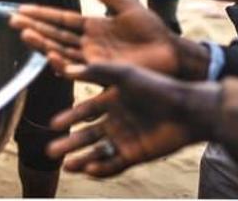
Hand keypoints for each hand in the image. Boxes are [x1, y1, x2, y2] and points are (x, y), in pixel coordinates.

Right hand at [10, 0, 201, 76]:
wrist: (170, 52)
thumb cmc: (152, 29)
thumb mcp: (126, 4)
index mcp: (92, 25)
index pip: (60, 20)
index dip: (41, 15)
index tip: (21, 9)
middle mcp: (88, 43)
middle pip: (54, 35)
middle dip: (33, 29)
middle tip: (11, 22)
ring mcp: (93, 59)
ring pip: (61, 51)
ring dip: (42, 44)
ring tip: (24, 35)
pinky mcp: (102, 72)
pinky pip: (79, 69)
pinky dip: (65, 64)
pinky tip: (51, 57)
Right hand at [46, 62, 219, 176]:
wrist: (187, 110)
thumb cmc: (157, 87)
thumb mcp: (125, 74)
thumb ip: (96, 71)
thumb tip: (66, 68)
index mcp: (113, 99)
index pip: (86, 110)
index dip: (70, 117)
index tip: (53, 124)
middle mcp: (118, 120)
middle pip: (88, 134)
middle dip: (69, 143)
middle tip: (51, 151)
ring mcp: (127, 138)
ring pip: (98, 152)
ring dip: (81, 159)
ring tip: (66, 165)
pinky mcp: (137, 155)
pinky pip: (114, 164)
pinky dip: (101, 168)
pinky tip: (89, 169)